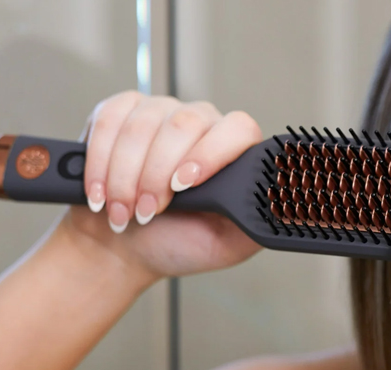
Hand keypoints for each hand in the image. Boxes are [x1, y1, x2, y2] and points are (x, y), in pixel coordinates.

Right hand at [55, 91, 262, 282]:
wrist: (124, 248)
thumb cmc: (177, 244)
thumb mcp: (228, 244)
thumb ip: (260, 221)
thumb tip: (291, 207)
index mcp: (233, 150)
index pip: (237, 128)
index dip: (210, 154)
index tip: (185, 186)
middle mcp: (201, 123)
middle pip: (185, 123)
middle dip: (158, 175)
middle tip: (147, 213)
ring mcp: (161, 111)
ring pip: (144, 124)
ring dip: (125, 176)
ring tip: (123, 210)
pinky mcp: (121, 111)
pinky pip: (111, 119)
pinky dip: (100, 160)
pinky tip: (99, 190)